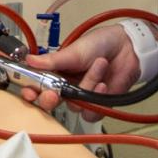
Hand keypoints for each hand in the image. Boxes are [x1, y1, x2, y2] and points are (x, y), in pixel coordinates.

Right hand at [18, 24, 140, 119]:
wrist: (128, 48)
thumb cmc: (100, 44)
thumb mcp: (74, 50)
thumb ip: (52, 60)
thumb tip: (29, 60)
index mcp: (56, 72)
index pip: (37, 87)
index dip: (31, 93)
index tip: (30, 93)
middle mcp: (66, 87)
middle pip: (50, 103)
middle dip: (50, 100)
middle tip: (54, 94)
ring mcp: (82, 97)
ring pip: (74, 106)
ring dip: (86, 87)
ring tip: (99, 65)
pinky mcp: (98, 105)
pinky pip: (91, 113)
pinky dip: (97, 98)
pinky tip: (103, 84)